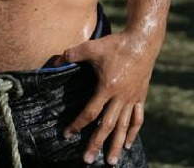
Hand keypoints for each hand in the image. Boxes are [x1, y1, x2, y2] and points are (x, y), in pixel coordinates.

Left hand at [60, 32, 153, 165]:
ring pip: (123, 127)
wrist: (142, 41)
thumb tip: (55, 61)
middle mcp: (120, 97)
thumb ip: (72, 54)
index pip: (90, 112)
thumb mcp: (92, 46)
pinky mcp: (140, 96)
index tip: (67, 134)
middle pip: (107, 126)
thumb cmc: (116, 44)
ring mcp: (132, 98)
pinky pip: (137, 119)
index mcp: (107, 87)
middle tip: (87, 160)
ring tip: (111, 161)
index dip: (77, 124)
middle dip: (96, 144)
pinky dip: (133, 133)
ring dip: (116, 145)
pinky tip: (128, 144)